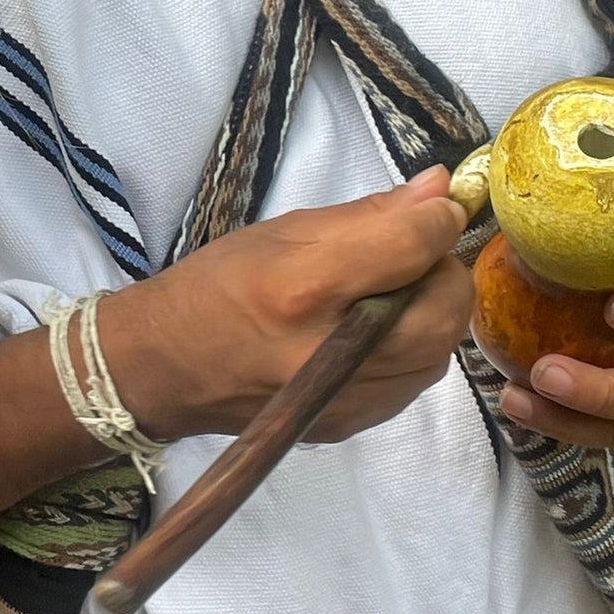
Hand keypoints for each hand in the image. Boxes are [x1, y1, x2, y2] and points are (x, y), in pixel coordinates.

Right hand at [101, 164, 471, 441]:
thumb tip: (438, 189)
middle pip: (444, 308)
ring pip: (440, 349)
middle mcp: (334, 351)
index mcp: (307, 288)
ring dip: (429, 313)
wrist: (169, 368)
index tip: (437, 206)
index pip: (412, 246)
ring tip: (384, 297)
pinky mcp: (352, 424)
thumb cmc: (218, 286)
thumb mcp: (282, 232)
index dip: (438, 218)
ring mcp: (347, 397)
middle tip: (410, 257)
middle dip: (442, 272)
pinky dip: (410, 350)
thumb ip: (368, 214)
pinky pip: (415, 381)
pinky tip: (369, 336)